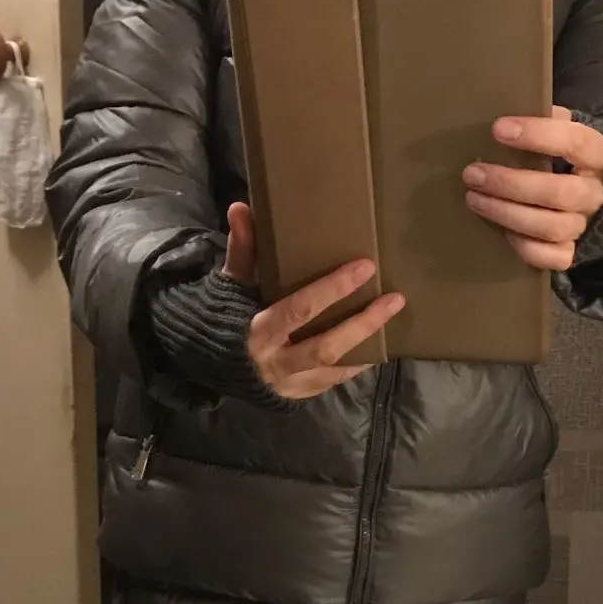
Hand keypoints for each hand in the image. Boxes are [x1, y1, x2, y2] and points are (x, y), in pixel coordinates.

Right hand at [223, 202, 404, 399]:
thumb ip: (241, 250)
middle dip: (362, 322)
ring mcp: (288, 383)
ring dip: (367, 344)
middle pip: (325, 346)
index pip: (299, 309)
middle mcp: (275, 362)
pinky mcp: (298, 394)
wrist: (207, 364)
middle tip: (394, 298)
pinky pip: (333, 381)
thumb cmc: (224, 317)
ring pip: (334, 367)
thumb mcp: (230, 284)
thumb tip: (241, 208)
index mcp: (257, 331)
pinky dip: (356, 364)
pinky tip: (378, 347)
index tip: (365, 267)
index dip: (332, 289)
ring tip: (393, 319)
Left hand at [462, 106, 602, 271]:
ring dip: (506, 213)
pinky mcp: (572, 252)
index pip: (575, 142)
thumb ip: (549, 120)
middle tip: (473, 173)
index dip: (538, 135)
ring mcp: (584, 225)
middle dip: (510, 183)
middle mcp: (594, 193)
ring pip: (550, 227)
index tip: (498, 129)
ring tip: (473, 198)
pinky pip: (552, 258)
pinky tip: (501, 231)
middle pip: (559, 193)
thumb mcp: (567, 132)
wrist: (600, 197)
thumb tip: (516, 105)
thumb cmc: (570, 157)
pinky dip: (524, 247)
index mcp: (598, 156)